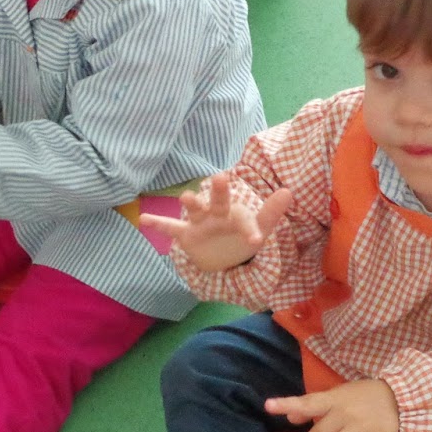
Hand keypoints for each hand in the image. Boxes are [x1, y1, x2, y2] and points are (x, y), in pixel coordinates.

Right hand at [139, 172, 293, 272]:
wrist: (220, 254)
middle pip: (219, 201)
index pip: (244, 218)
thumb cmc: (239, 236)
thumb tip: (288, 191)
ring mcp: (199, 223)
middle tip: (222, 178)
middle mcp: (216, 214)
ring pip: (195, 210)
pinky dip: (158, 224)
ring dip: (191, 204)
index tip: (256, 240)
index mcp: (236, 213)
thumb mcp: (257, 229)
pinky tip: (143, 219)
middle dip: (220, 192)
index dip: (250, 229)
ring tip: (187, 197)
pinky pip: (170, 228)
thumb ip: (271, 214)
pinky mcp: (186, 235)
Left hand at [267, 378, 398, 431]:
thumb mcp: (336, 396)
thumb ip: (313, 406)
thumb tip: (290, 418)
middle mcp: (344, 414)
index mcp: (333, 401)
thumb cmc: (360, 397)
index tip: (268, 406)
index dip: (288, 404)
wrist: (400, 396)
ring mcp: (363, 426)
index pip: (307, 402)